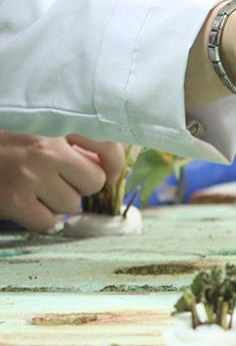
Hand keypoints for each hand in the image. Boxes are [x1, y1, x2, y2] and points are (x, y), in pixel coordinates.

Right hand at [0, 132, 124, 231]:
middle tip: (59, 179)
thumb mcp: (38, 129)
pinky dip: (41, 218)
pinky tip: (25, 203)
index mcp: (55, 123)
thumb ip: (71, 142)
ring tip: (35, 188)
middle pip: (95, 181)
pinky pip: (49, 222)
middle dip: (81, 185)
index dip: (114, 164)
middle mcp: (45, 147)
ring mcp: (29, 174)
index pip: (109, 146)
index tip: (110, 171)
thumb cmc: (5, 141)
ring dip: (58, 202)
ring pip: (72, 205)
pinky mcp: (14, 200)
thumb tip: (109, 167)